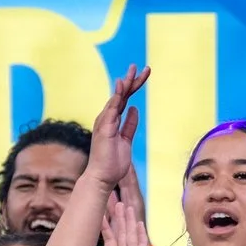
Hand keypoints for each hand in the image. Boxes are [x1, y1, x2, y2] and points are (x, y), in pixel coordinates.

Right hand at [85, 64, 148, 188]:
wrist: (102, 178)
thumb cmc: (112, 163)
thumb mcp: (126, 141)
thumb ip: (130, 125)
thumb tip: (135, 110)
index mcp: (112, 122)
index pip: (124, 100)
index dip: (133, 87)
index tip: (142, 74)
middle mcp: (107, 119)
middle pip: (121, 95)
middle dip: (132, 81)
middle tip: (143, 67)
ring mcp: (104, 123)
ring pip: (117, 98)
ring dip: (126, 84)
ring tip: (135, 71)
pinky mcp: (104, 129)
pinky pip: (112, 109)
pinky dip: (117, 96)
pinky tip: (123, 85)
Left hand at [94, 183, 154, 245]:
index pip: (109, 236)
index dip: (105, 223)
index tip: (101, 211)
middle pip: (121, 230)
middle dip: (118, 216)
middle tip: (116, 201)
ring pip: (130, 234)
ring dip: (129, 220)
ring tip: (126, 207)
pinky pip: (141, 244)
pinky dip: (141, 234)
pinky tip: (139, 223)